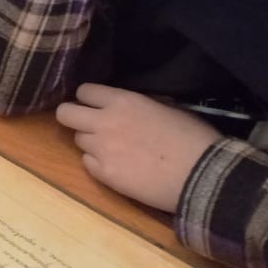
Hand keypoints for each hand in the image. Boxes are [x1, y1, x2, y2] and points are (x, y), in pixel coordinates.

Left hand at [55, 84, 221, 212]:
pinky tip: (118, 167)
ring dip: (91, 143)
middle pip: (65, 114)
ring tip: (114, 150)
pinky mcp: (105, 175)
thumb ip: (138, 104)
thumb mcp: (166, 107)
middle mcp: (104, 121)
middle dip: (73, 117)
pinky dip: (98, 164)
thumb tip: (128, 107)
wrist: (203, 176)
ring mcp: (102, 149)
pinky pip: (87, 164)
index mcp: (122, 100)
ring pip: (78, 140)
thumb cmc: (193, 137)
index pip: (84, 91)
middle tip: (88, 125)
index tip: (96, 106)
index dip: (89, 99)